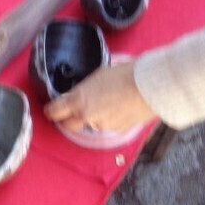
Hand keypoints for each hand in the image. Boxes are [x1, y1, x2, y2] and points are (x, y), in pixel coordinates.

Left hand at [42, 58, 156, 132]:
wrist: (153, 86)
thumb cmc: (127, 74)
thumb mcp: (98, 75)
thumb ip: (83, 89)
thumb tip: (78, 95)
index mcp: (79, 99)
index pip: (55, 111)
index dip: (51, 110)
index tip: (51, 109)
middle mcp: (86, 116)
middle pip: (68, 125)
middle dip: (68, 119)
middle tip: (72, 111)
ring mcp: (101, 125)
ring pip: (89, 125)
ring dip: (92, 118)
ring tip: (105, 103)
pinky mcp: (116, 130)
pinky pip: (106, 126)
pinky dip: (107, 119)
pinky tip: (117, 107)